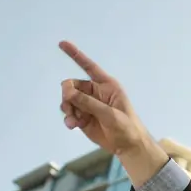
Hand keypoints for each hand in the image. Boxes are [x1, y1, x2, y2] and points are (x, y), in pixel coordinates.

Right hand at [58, 42, 166, 185]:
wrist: (128, 146)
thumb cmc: (126, 127)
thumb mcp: (109, 114)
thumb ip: (88, 102)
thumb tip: (67, 91)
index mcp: (106, 85)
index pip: (89, 66)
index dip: (75, 55)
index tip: (62, 43)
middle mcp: (95, 92)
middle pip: (71, 85)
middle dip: (68, 95)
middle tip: (71, 106)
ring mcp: (88, 105)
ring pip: (68, 100)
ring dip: (68, 109)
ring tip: (74, 120)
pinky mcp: (83, 117)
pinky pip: (69, 113)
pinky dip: (69, 119)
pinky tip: (73, 126)